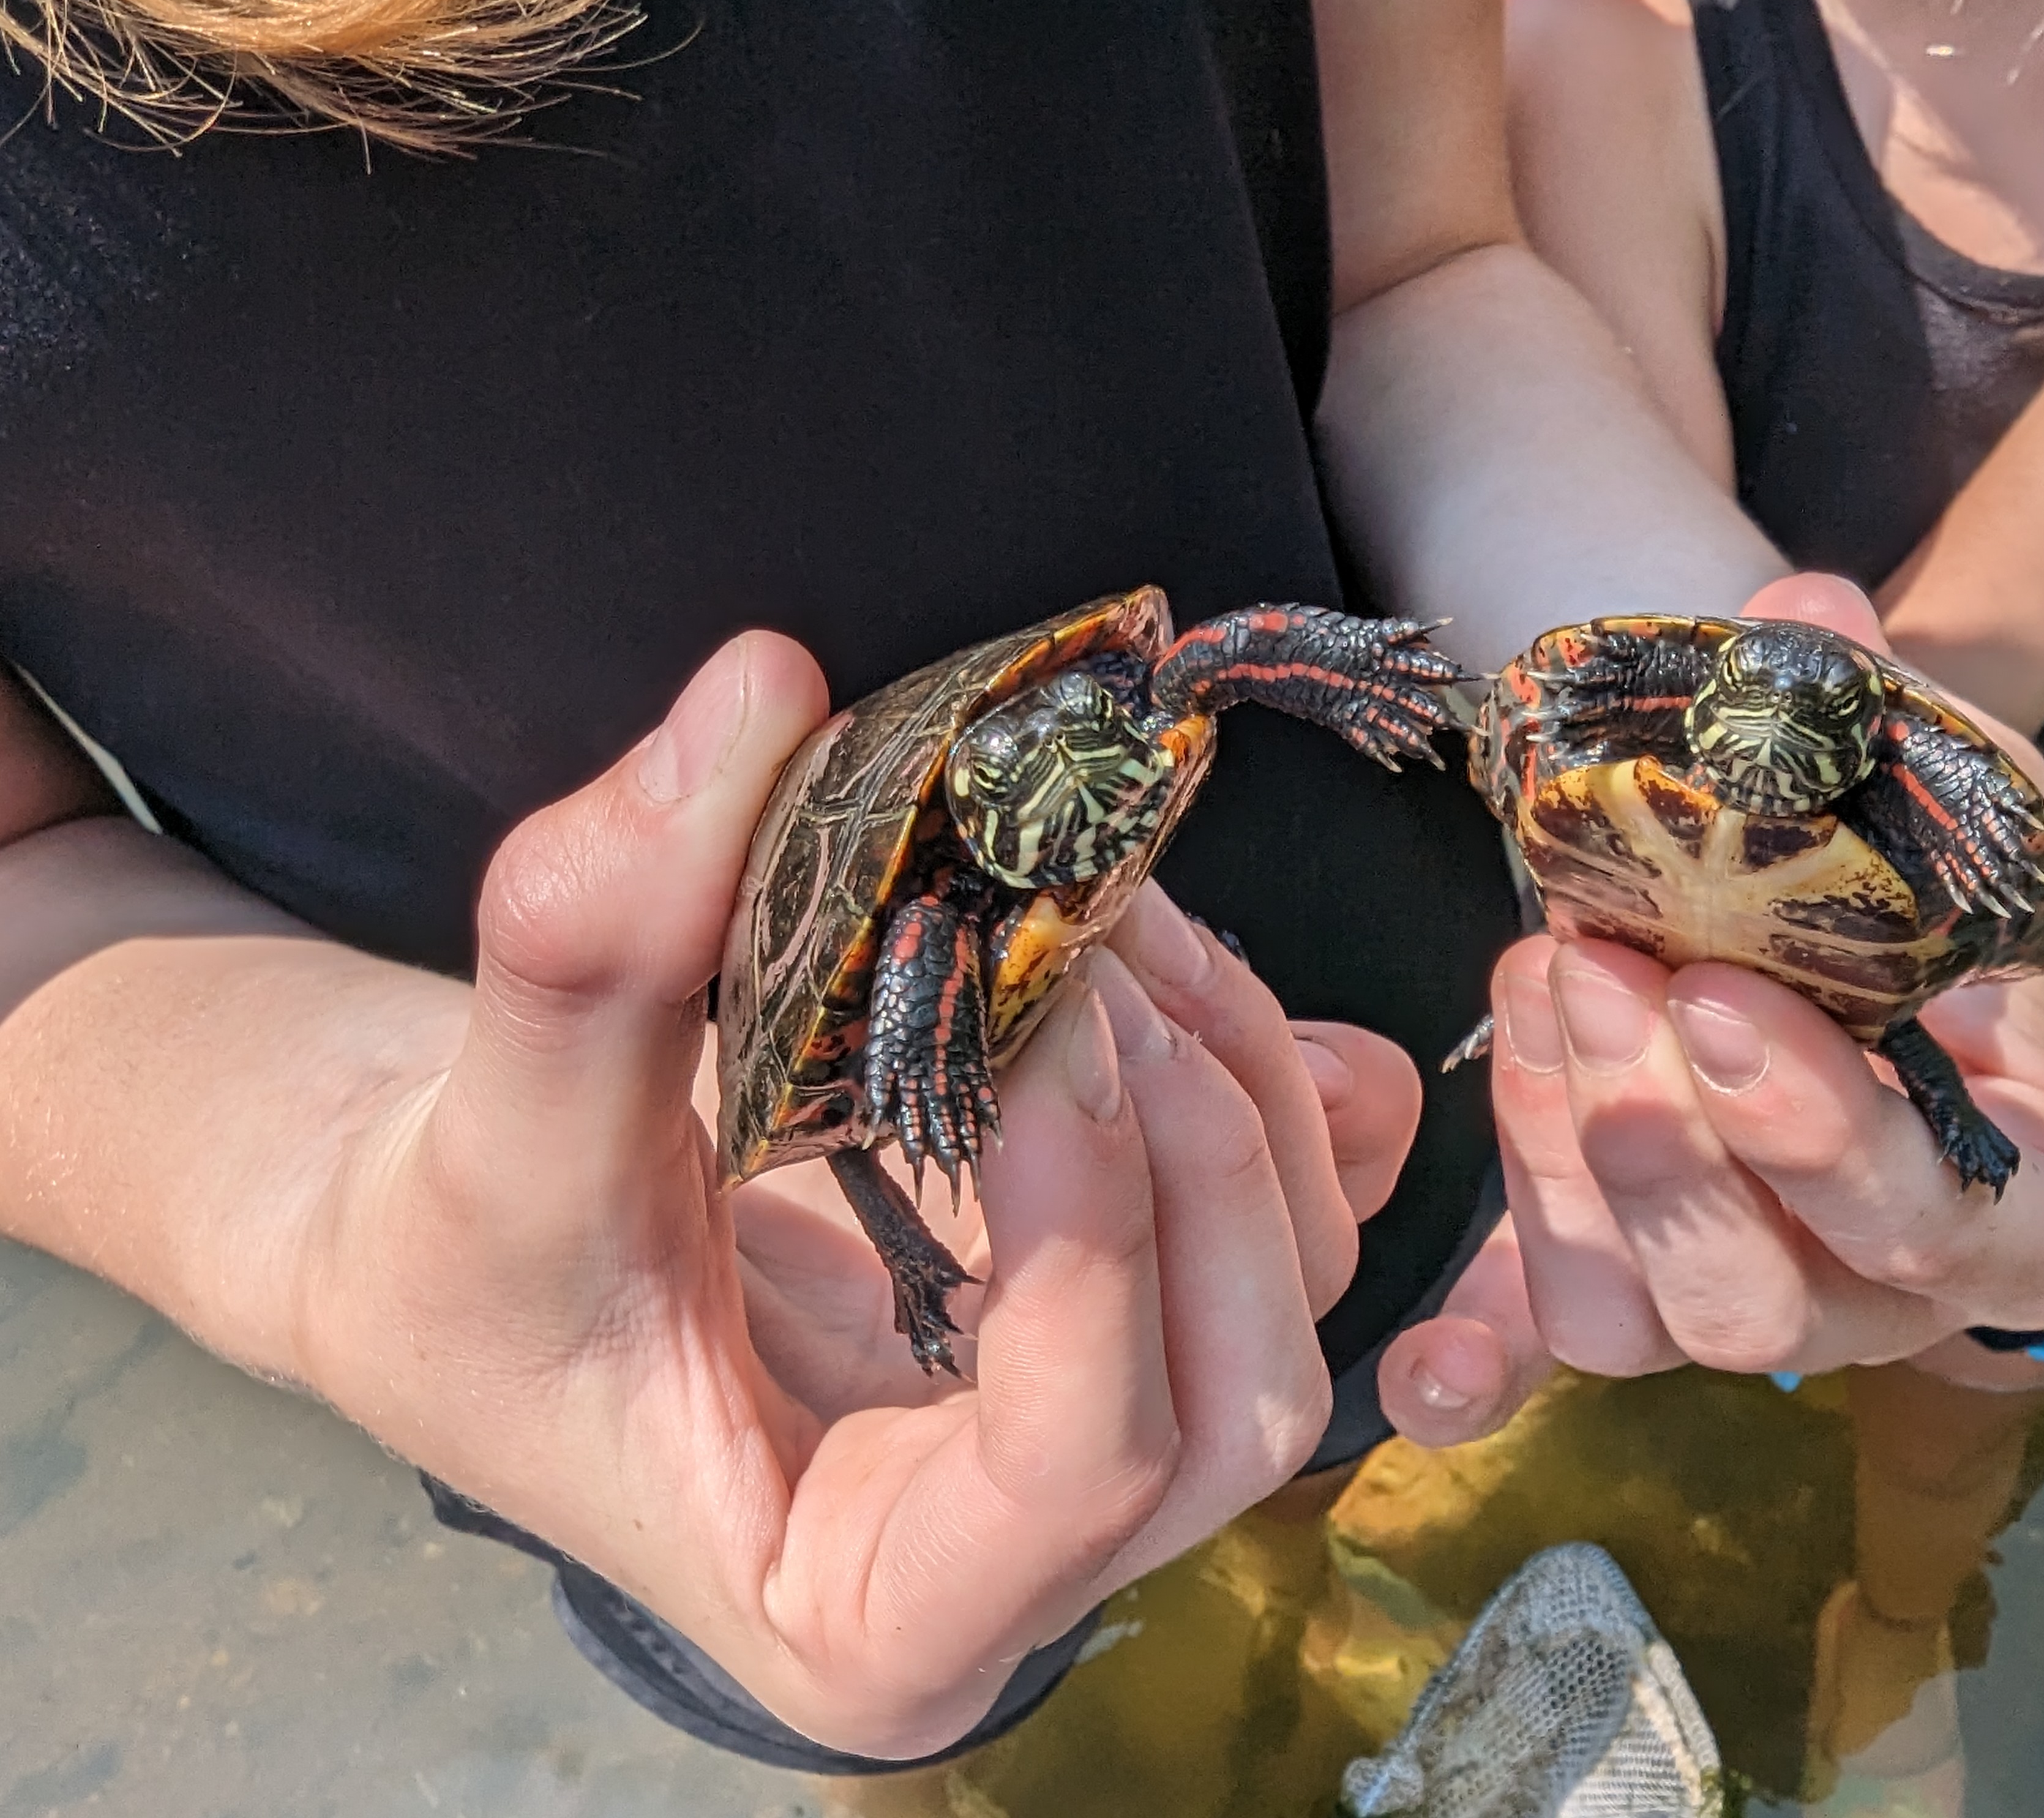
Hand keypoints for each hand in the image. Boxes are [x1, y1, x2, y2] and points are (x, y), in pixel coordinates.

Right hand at [289, 635, 1418, 1757]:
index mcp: (870, 1619)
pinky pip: (1306, 1205)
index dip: (1094, 1239)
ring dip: (1233, 1073)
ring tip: (1100, 907)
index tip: (1034, 1021)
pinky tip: (1158, 957)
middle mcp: (1024, 1556)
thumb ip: (596, 939)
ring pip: (1294, 1289)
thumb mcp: (487, 1137)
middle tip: (1081, 935)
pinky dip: (1278, 1070)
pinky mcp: (1135, 1308)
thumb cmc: (465, 1259)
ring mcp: (1104, 1437)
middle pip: (1239, 1391)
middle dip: (1194, 1145)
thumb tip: (759, 696)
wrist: (481, 1235)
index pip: (1074, 1476)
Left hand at [1376, 577, 2043, 1445]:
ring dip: (1563, 1160)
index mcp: (2017, 1198)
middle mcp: (1876, 1290)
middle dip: (1665, 1145)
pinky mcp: (1617, 1295)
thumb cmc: (1907, 874)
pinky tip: (1421, 1361)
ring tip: (1540, 980)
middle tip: (1600, 970)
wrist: (1807, 921)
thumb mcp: (1930, 789)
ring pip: (1640, 1323)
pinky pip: (1547, 1357)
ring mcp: (1737, 1304)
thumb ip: (1889, 718)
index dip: (1832, 1137)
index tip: (1721, 998)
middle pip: (1769, 1305)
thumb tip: (1801, 612)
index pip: (1963, 1233)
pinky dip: (1480, 1357)